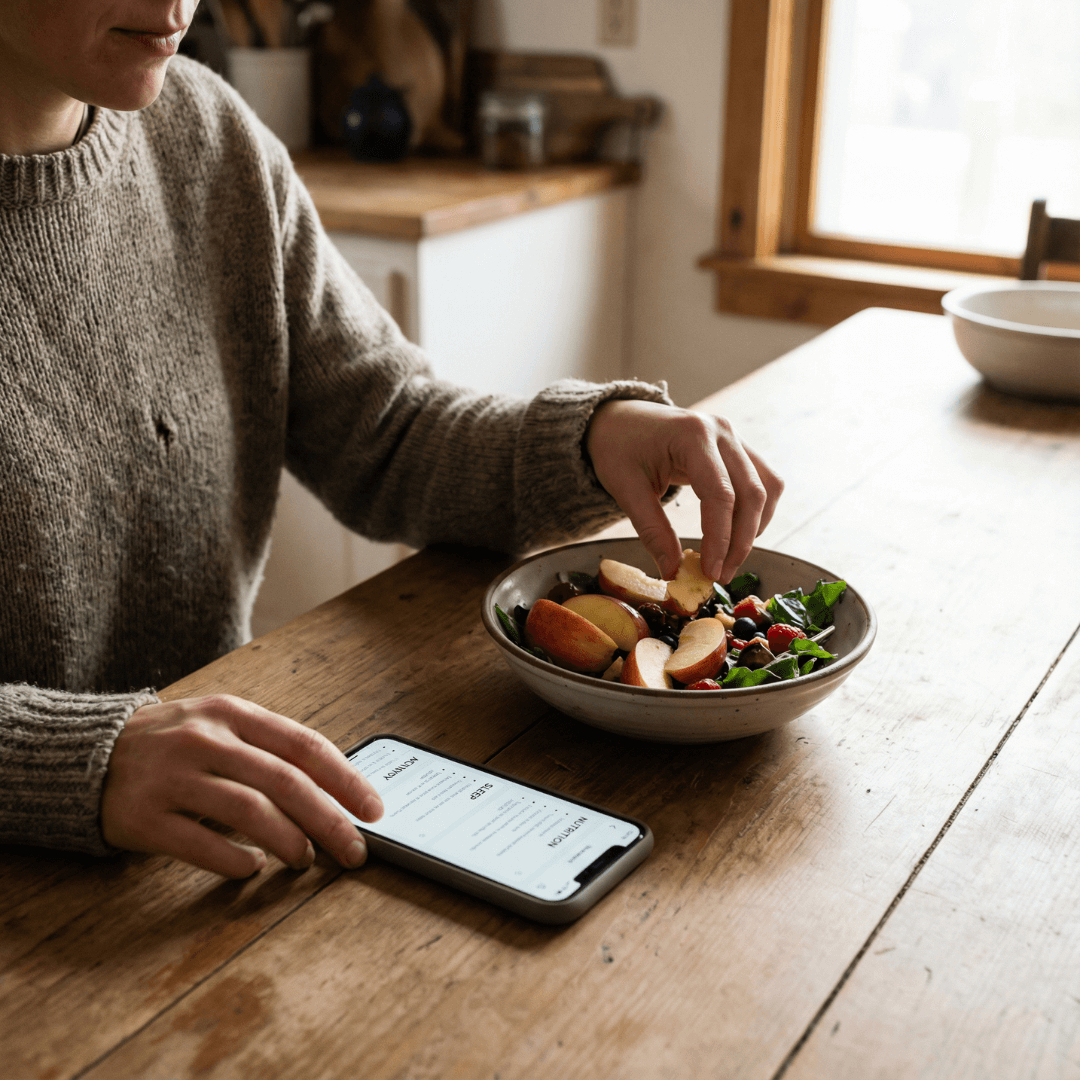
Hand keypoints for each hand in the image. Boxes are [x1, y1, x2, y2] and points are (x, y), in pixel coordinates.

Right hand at [101, 695, 383, 877]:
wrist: (85, 754)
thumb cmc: (172, 745)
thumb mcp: (220, 727)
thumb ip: (268, 751)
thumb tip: (335, 794)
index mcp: (232, 713)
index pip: (304, 744)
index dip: (345, 779)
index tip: (374, 809)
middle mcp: (205, 739)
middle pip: (285, 781)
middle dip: (329, 819)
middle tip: (354, 851)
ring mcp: (173, 777)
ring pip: (249, 811)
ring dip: (289, 841)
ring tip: (306, 860)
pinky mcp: (143, 816)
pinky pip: (200, 845)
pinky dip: (234, 861)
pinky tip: (250, 869)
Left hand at [585, 399, 782, 582]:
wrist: (620, 419)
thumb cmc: (619, 448)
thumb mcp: (625, 489)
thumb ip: (652, 531)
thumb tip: (673, 572)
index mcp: (692, 435)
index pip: (721, 494)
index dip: (720, 538)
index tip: (711, 572)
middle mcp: (722, 431)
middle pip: (752, 493)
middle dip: (740, 541)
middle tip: (720, 575)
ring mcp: (734, 437)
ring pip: (767, 488)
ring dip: (754, 528)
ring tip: (728, 559)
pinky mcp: (738, 447)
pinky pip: (763, 482)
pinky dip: (756, 512)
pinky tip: (736, 535)